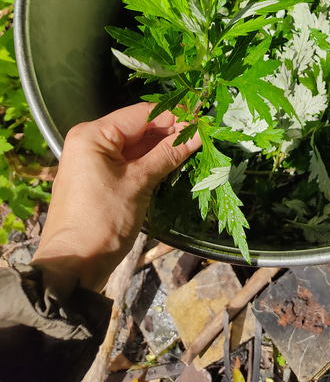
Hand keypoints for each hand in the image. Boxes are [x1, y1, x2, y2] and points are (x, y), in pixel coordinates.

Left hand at [32, 102, 200, 294]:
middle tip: (202, 135)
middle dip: (170, 131)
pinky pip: (129, 161)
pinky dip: (150, 162)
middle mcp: (90, 141)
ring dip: (163, 147)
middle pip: (138, 128)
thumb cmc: (102, 221)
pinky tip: (174, 163)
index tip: (202, 120)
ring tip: (194, 147)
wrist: (74, 267)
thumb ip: (169, 153)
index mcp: (93, 135)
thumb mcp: (140, 183)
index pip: (142, 114)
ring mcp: (93, 161)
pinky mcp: (99, 179)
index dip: (174, 116)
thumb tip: (198, 133)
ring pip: (136, 145)